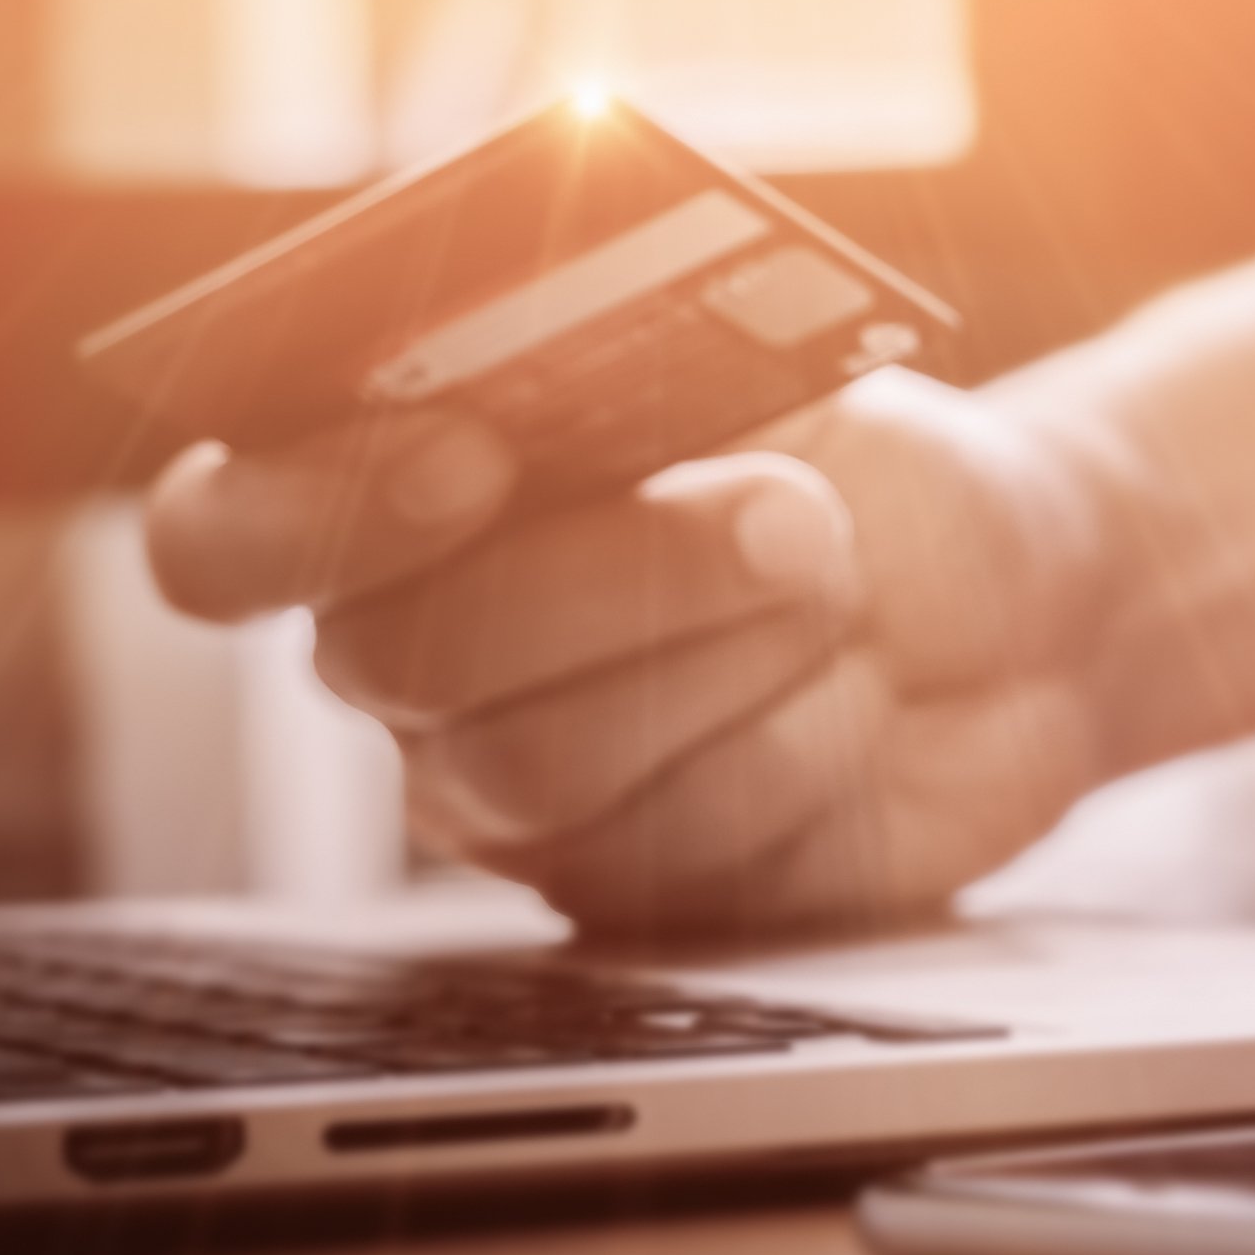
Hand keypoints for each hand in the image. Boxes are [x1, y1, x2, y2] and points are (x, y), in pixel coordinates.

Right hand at [143, 368, 1124, 936]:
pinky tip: (858, 698)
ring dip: (738, 657)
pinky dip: (807, 746)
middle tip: (796, 519)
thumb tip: (572, 359)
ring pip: (548, 764)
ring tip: (845, 593)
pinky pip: (679, 845)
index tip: (469, 457)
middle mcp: (422, 664)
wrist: (1033, 604)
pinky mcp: (634, 895)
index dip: (310, 509)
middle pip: (412, 660)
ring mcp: (516, 795)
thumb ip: (648, 378)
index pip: (222, 537)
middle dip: (630, 572)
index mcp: (402, 502)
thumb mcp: (775, 380)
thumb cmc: (880, 475)